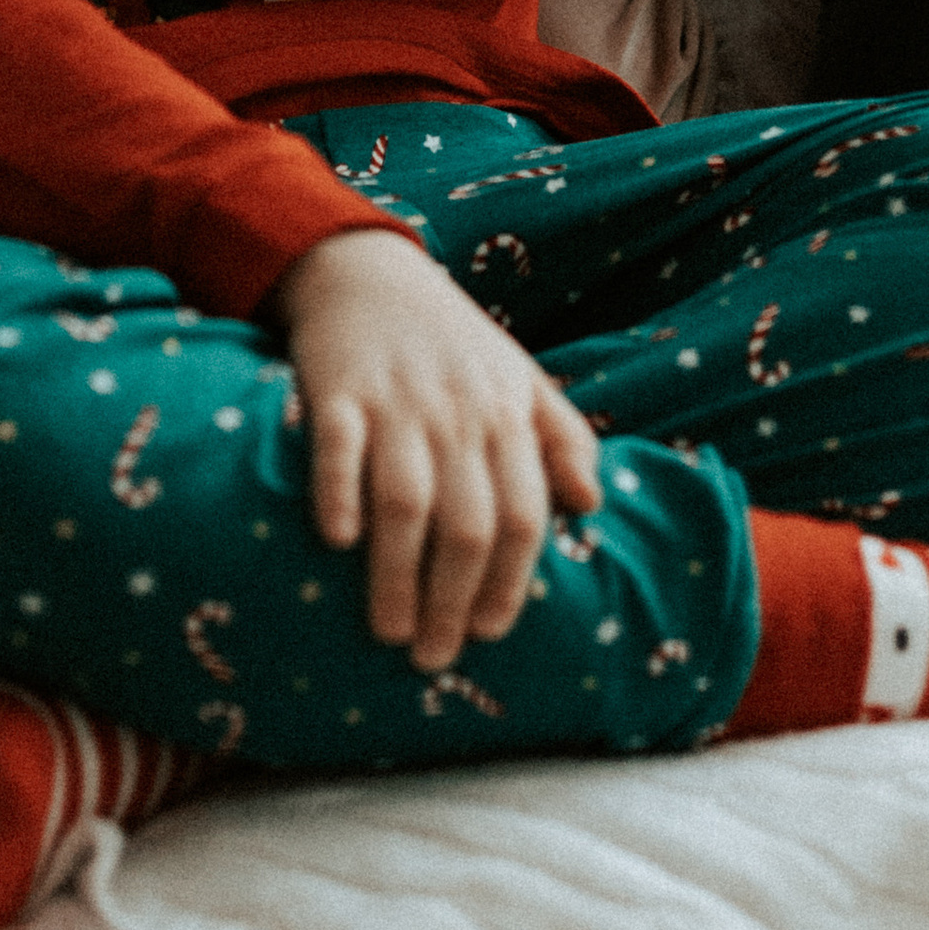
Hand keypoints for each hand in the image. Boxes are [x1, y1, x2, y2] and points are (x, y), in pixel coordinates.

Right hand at [273, 226, 602, 667]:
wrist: (369, 271)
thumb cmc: (453, 341)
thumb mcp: (521, 377)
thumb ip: (563, 438)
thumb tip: (591, 505)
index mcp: (507, 415)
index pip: (524, 514)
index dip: (511, 582)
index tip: (488, 635)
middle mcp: (457, 412)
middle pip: (467, 522)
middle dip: (452, 600)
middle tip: (431, 658)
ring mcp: (396, 401)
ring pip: (405, 499)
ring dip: (397, 573)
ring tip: (389, 631)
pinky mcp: (337, 389)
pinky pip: (338, 447)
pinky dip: (338, 493)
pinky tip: (337, 541)